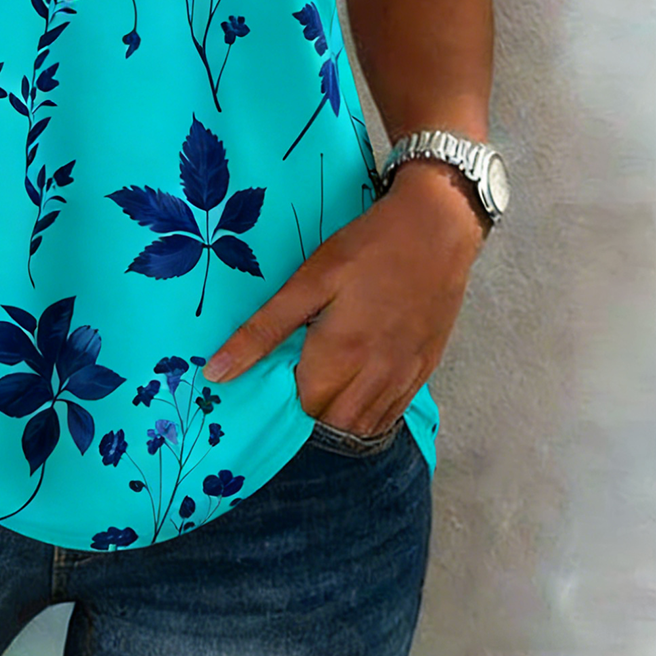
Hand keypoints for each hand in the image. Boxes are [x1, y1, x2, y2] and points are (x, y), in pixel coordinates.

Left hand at [201, 162, 487, 435]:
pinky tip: (356, 388)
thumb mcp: (310, 280)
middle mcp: (376, 377)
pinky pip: (393, 414)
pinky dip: (370, 414)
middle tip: (294, 377)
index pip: (302, 409)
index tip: (270, 376)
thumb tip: (217, 373)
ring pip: (365, 427)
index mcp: (341, 355)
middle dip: (309, 412)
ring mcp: (406, 377)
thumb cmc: (367, 247)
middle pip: (333, 425)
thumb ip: (264, 330)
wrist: (438, 228)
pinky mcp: (425, 369)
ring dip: (339, 418)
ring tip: (322, 384)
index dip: (282, 398)